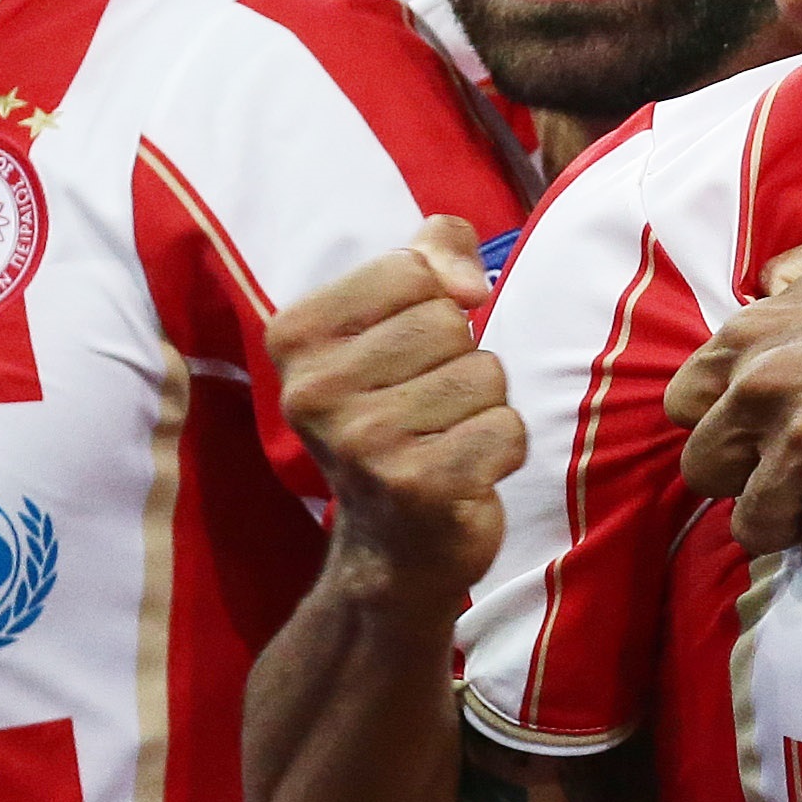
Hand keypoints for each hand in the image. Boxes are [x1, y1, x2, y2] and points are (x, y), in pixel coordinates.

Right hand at [268, 221, 526, 596]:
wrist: (389, 546)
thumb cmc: (398, 413)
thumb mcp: (394, 320)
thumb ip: (431, 254)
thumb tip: (467, 280)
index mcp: (294, 336)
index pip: (410, 269)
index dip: (435, 302)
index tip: (409, 351)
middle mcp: (314, 391)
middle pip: (449, 323)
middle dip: (460, 361)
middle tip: (426, 409)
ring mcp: (363, 442)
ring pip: (484, 374)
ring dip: (483, 407)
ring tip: (443, 440)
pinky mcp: (417, 485)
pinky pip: (507, 427)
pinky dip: (503, 448)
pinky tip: (464, 472)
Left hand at [665, 222, 801, 565]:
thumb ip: (796, 271)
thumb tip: (767, 288)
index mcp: (749, 336)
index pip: (680, 406)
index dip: (720, 424)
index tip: (760, 430)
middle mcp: (760, 392)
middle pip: (703, 474)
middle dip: (745, 478)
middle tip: (794, 474)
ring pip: (751, 528)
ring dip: (791, 523)